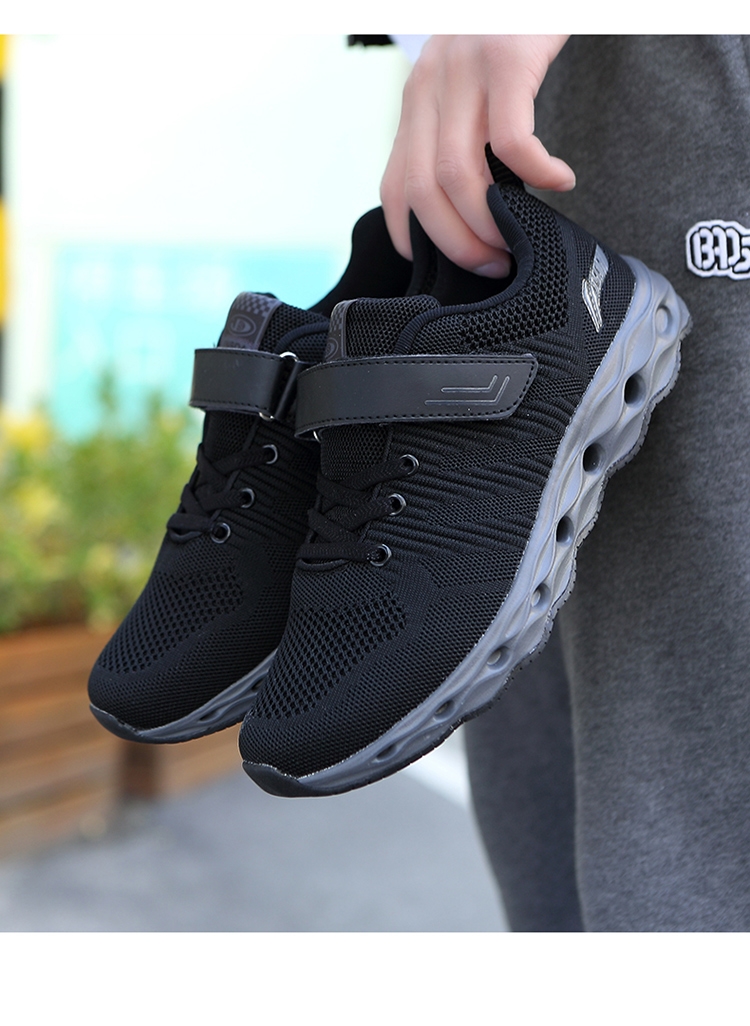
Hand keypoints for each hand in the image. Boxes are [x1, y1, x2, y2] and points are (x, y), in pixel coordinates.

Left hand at [380, 35, 574, 276]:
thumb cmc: (510, 37)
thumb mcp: (466, 87)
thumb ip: (457, 136)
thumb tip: (470, 210)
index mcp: (416, 103)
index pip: (393, 185)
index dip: (410, 236)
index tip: (439, 268)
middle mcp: (429, 87)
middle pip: (424, 189)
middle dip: (456, 242)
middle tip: (491, 266)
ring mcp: (465, 71)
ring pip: (456, 172)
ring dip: (488, 221)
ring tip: (518, 240)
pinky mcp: (508, 58)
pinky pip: (512, 138)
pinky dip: (537, 172)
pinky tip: (561, 181)